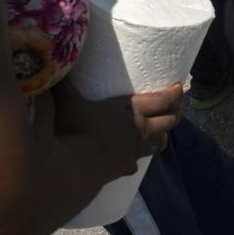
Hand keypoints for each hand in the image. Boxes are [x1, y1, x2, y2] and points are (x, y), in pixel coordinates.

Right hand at [52, 80, 183, 177]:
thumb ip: (63, 85)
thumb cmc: (77, 130)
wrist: (77, 168)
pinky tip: (132, 158)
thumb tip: (53, 66)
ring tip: (160, 129)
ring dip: (163, 134)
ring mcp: (136, 151)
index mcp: (132, 110)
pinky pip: (138, 162)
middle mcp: (140, 130)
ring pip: (161, 142)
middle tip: (175, 106)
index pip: (163, 100)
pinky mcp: (126, 168)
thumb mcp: (69, 103)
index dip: (174, 94)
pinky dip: (138, 157)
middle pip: (169, 121)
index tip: (180, 87)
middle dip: (175, 112)